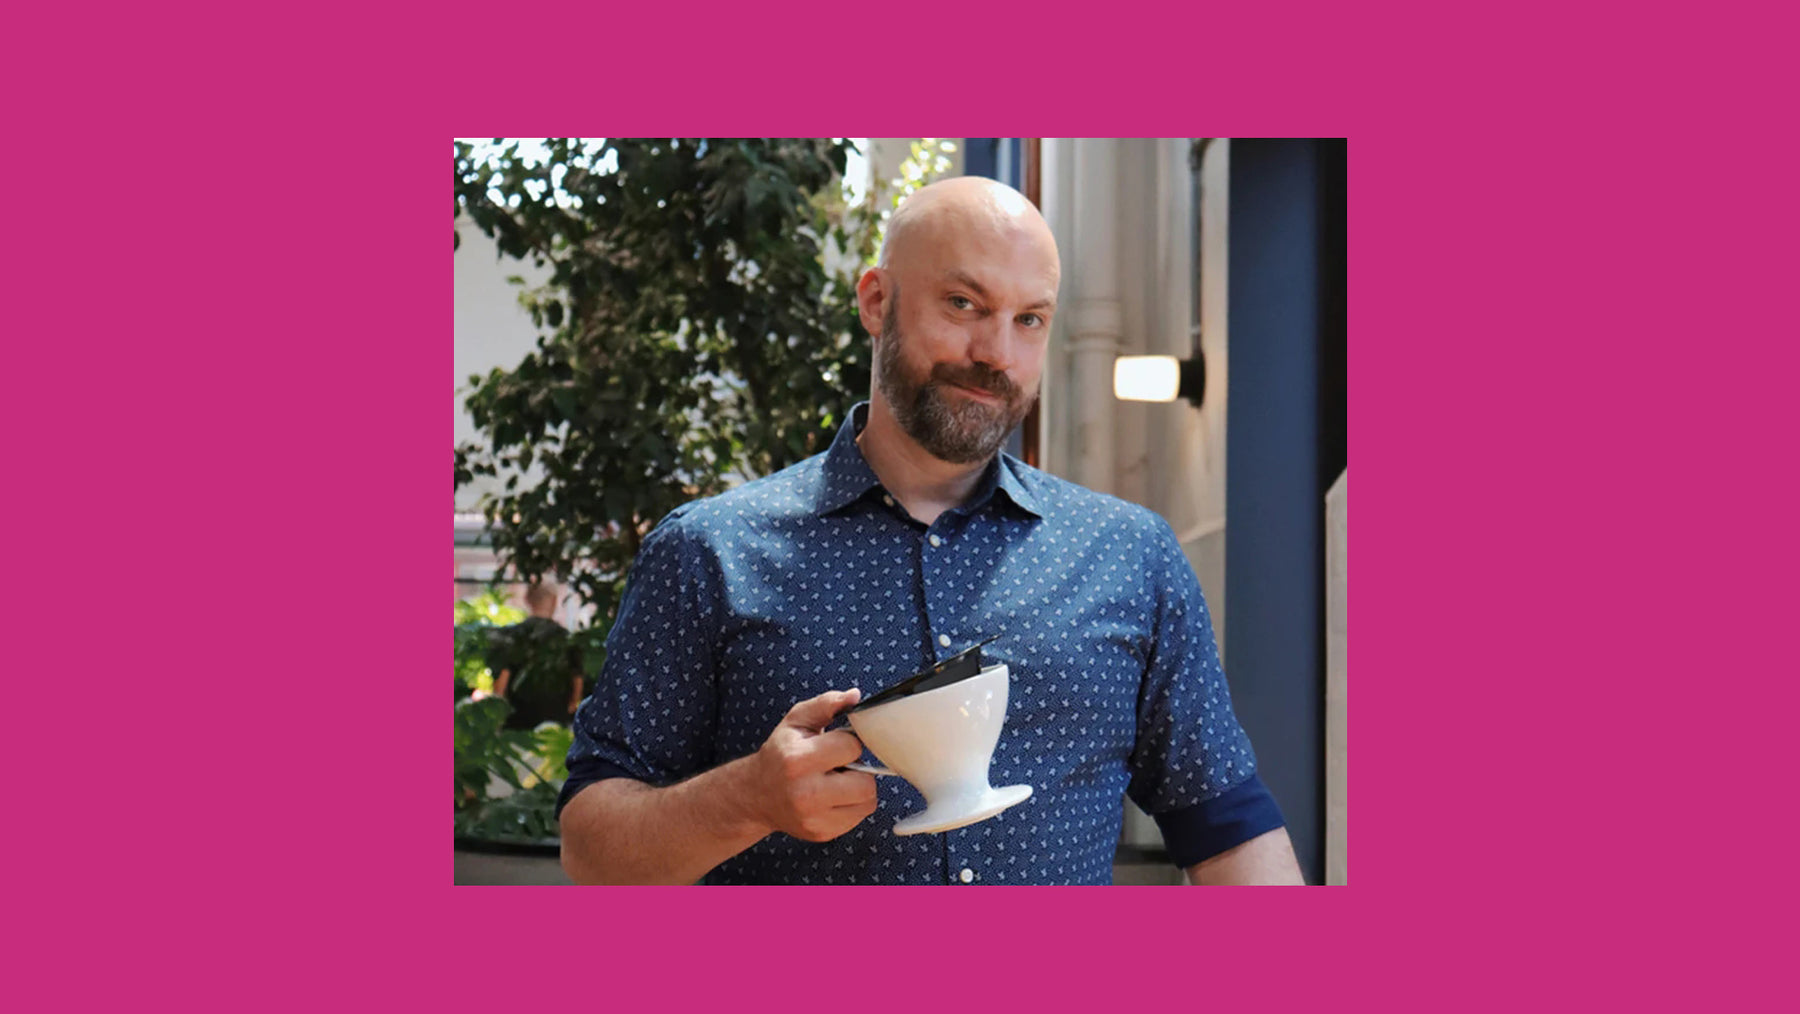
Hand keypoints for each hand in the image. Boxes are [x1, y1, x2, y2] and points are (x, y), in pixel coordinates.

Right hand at [746, 689, 877, 841]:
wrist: (756, 794)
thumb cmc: (780, 753)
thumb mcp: (796, 721)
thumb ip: (826, 704)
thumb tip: (855, 696)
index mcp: (798, 760)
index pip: (851, 747)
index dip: (849, 742)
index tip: (835, 744)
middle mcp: (805, 794)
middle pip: (866, 782)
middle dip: (858, 770)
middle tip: (839, 766)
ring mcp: (814, 818)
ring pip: (867, 802)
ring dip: (859, 789)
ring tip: (838, 781)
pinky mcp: (822, 833)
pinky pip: (859, 818)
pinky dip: (853, 805)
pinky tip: (834, 797)